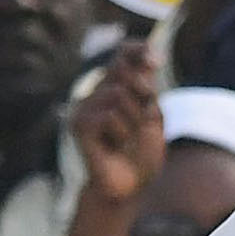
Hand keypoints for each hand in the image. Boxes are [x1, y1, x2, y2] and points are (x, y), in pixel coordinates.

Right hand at [72, 42, 164, 208]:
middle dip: (143, 96)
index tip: (157, 61)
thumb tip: (148, 59)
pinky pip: (108, 116)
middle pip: (124, 71)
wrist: (130, 185)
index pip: (123, 54)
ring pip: (118, 95)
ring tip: (126, 139)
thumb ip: (147, 88)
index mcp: (117, 87)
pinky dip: (120, 133)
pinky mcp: (77, 124)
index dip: (138, 50)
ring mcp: (84, 107)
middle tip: (141, 123)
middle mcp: (98, 92)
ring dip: (133, 121)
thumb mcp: (153, 116)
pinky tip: (113, 146)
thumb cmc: (142, 152)